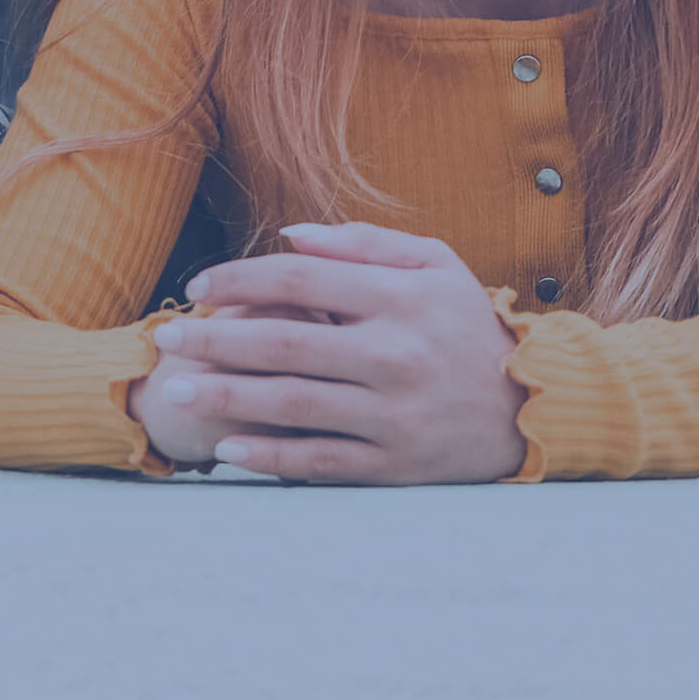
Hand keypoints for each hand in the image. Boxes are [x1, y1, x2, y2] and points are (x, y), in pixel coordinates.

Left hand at [130, 222, 528, 483]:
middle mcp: (396, 355)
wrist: (533, 407)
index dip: (239, 280)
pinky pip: (320, 462)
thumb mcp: (435, 265)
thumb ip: (363, 244)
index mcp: (401, 298)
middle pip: (285, 344)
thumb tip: (290, 234)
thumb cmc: (467, 326)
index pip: (300, 280)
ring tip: (179, 390)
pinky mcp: (395, 465)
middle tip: (166, 340)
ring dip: (228, 398)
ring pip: (294, 404)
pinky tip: (228, 449)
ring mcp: (394, 414)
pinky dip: (271, 457)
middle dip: (215, 341)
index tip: (198, 287)